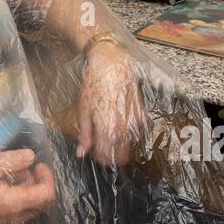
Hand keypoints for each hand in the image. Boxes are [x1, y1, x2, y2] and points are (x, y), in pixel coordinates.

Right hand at [0, 149, 55, 223]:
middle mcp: (14, 219)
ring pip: (27, 208)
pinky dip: (14, 198)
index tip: (38, 165)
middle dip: (36, 182)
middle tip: (23, 167)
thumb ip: (13, 161)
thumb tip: (31, 158)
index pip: (46, 195)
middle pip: (39, 202)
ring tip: (8, 174)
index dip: (48, 178)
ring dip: (25, 190)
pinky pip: (15, 212)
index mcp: (14, 204)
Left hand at [76, 40, 145, 166]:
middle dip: (112, 155)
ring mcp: (136, 121)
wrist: (111, 65)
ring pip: (130, 145)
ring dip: (120, 145)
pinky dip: (129, 133)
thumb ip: (85, 134)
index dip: (101, 158)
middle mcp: (124, 127)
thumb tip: (81, 153)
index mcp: (108, 128)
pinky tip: (119, 124)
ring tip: (109, 133)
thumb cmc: (94, 85)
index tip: (95, 154)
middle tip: (103, 147)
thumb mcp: (83, 110)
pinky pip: (137, 132)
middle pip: (122, 155)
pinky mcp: (142, 113)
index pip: (107, 156)